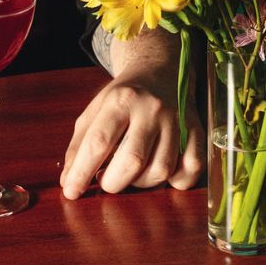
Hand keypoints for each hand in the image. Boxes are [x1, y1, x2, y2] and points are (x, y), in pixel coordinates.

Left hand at [61, 67, 201, 196]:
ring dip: (141, 183)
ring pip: (161, 169)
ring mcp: (178, 120)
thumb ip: (79, 146)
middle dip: (113, 182)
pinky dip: (175, 181)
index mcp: (120, 100)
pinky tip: (160, 173)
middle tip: (105, 181)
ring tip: (130, 174)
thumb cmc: (123, 98)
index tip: (71, 192)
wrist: (160, 72)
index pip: (99, 142)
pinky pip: (191, 169)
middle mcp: (151, 109)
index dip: (82, 172)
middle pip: (133, 161)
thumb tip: (68, 183)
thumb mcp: (94, 111)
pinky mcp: (197, 130)